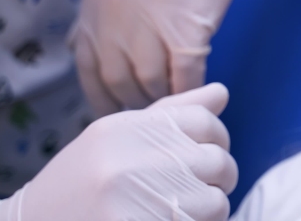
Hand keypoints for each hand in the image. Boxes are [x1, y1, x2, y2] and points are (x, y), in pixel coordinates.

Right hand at [0, 83, 237, 220]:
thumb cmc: (79, 185)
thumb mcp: (117, 138)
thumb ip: (172, 114)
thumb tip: (221, 93)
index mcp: (124, 129)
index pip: (203, 121)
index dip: (219, 139)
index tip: (209, 156)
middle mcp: (128, 160)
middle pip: (216, 161)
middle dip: (219, 180)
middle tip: (200, 192)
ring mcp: (133, 200)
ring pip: (214, 202)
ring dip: (208, 213)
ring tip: (182, 213)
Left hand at [70, 0, 263, 114]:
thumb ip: (109, 2)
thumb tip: (103, 41)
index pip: (88, 62)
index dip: (101, 93)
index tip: (117, 106)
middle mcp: (114, 11)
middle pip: (117, 79)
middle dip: (133, 102)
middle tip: (152, 111)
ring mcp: (150, 19)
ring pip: (150, 83)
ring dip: (164, 99)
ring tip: (178, 103)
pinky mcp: (190, 24)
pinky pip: (185, 75)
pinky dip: (192, 89)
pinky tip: (202, 90)